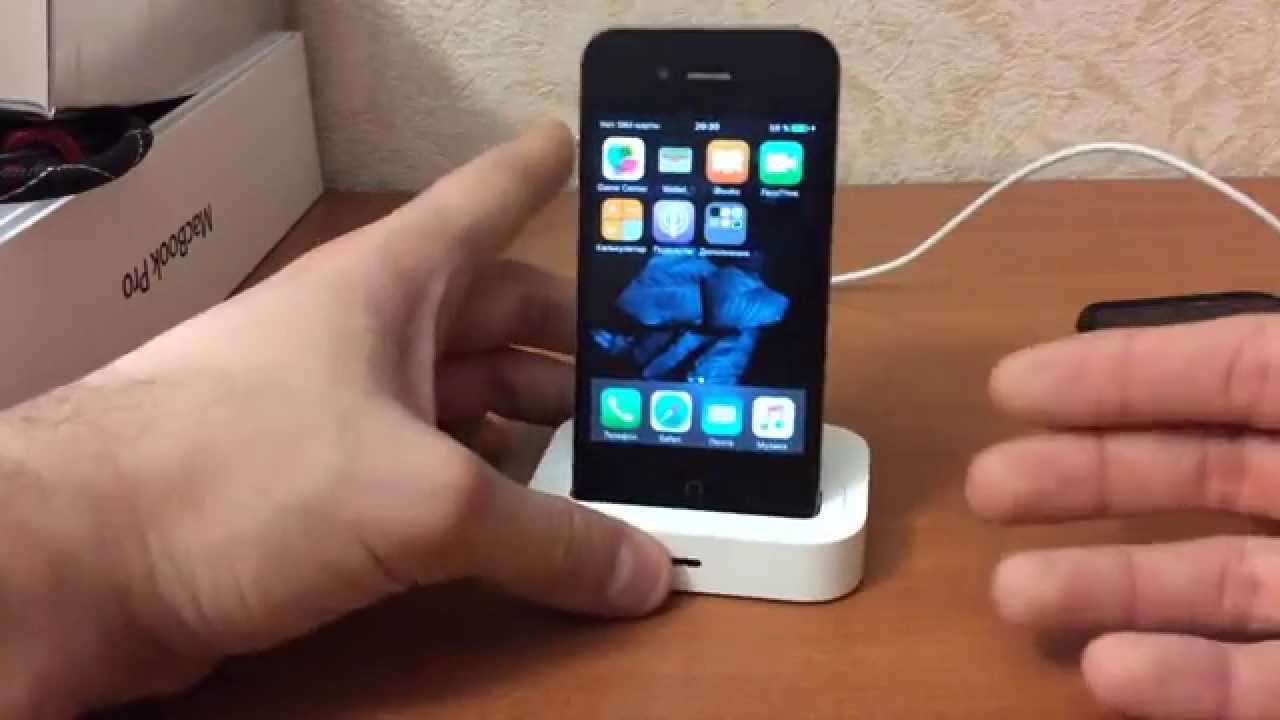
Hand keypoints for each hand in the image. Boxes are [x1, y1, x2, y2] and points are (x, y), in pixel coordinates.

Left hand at [2, 119, 669, 715]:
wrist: (82, 564)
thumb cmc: (237, 473)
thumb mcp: (423, 498)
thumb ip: (547, 535)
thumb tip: (640, 572)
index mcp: (391, 286)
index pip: (482, 202)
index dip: (534, 172)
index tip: (570, 144)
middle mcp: (367, 338)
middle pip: (490, 320)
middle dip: (565, 344)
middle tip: (640, 369)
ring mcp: (338, 412)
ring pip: (458, 402)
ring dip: (527, 426)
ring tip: (599, 454)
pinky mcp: (317, 486)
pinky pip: (424, 470)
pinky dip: (477, 488)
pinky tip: (514, 517)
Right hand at [967, 316, 1279, 718]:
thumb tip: (1250, 351)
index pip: (1235, 369)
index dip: (1121, 374)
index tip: (1010, 388)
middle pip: (1202, 470)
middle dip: (1086, 475)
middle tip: (986, 489)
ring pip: (1217, 579)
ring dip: (1108, 586)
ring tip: (1012, 593)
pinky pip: (1264, 684)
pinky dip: (1188, 680)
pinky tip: (1108, 671)